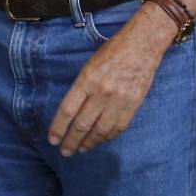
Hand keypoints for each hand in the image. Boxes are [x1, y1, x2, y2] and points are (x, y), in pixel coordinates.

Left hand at [48, 6, 172, 156]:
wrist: (142, 43)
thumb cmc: (113, 50)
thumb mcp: (90, 65)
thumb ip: (82, 88)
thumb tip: (72, 112)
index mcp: (87, 79)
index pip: (68, 110)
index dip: (58, 128)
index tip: (52, 139)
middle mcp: (102, 92)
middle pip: (82, 125)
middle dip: (71, 141)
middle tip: (65, 151)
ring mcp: (119, 100)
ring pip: (100, 131)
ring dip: (89, 143)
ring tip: (81, 149)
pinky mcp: (134, 104)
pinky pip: (118, 127)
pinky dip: (108, 137)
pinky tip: (101, 140)